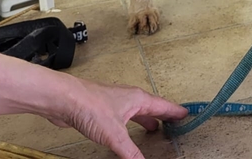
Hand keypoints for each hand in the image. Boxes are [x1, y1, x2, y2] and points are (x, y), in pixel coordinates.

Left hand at [47, 78, 187, 158]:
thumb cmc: (90, 106)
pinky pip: (123, 117)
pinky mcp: (102, 109)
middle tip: (173, 122)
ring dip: (146, 119)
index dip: (175, 112)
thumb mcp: (115, 135)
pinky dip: (130, 124)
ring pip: (136, 111)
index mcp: (138, 99)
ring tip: (152, 128)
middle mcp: (129, 98)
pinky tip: (125, 131)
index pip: (163, 106)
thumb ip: (130, 152)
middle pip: (151, 107)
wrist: (64, 99)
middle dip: (163, 116)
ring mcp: (115, 102)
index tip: (186, 115)